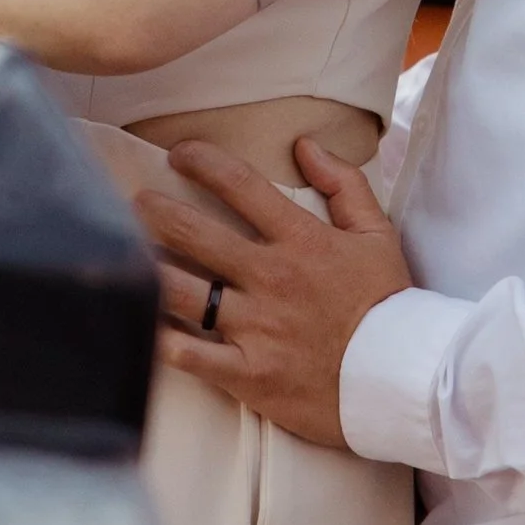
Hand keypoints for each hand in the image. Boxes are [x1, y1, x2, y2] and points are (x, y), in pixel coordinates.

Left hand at [137, 137, 412, 452]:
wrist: (402, 380)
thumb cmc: (389, 304)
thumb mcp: (378, 234)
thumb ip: (344, 184)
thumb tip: (306, 145)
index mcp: (301, 240)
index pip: (241, 186)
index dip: (203, 162)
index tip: (180, 153)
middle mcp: (270, 278)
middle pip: (196, 234)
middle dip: (156, 211)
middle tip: (132, 200)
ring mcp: (255, 327)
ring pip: (182, 291)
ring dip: (147, 266)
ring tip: (122, 252)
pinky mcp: (248, 373)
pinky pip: (191, 356)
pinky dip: (158, 341)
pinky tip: (134, 323)